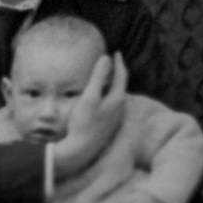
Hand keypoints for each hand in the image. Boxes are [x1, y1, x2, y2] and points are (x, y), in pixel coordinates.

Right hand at [53, 53, 127, 178]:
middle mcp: (119, 109)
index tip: (115, 52)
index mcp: (117, 100)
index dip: (119, 63)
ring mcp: (114, 119)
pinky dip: (107, 95)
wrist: (80, 150)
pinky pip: (111, 105)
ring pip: (116, 96)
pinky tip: (98, 98)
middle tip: (109, 63)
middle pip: (120, 86)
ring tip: (103, 77)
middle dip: (116, 73)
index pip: (122, 76)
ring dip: (111, 85)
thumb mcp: (89, 96)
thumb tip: (106, 58)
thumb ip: (98, 77)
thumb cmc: (84, 123)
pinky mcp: (108, 126)